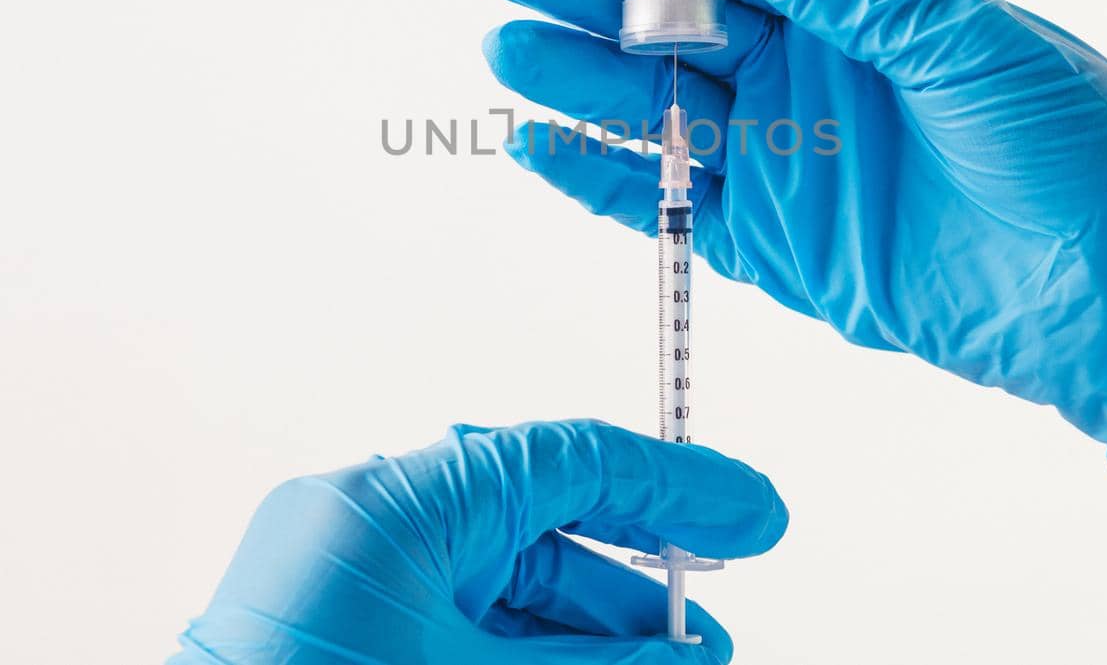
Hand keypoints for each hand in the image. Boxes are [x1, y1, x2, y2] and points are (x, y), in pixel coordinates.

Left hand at [169, 420, 786, 664]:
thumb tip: (678, 657)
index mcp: (391, 505)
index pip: (563, 461)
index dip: (673, 483)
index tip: (750, 511)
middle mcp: (373, 523)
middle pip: (544, 512)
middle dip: (645, 553)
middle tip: (734, 568)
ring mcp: (360, 574)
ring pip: (512, 576)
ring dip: (603, 618)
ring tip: (686, 654)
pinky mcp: (356, 621)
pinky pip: (470, 614)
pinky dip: (542, 641)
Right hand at [472, 0, 1106, 489]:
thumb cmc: (1080, 147)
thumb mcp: (960, 38)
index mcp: (851, 6)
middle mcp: (804, 74)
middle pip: (667, 19)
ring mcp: (783, 160)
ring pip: (653, 107)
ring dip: (576, 75)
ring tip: (506, 41)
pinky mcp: (775, 246)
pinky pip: (666, 204)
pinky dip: (601, 177)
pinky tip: (539, 141)